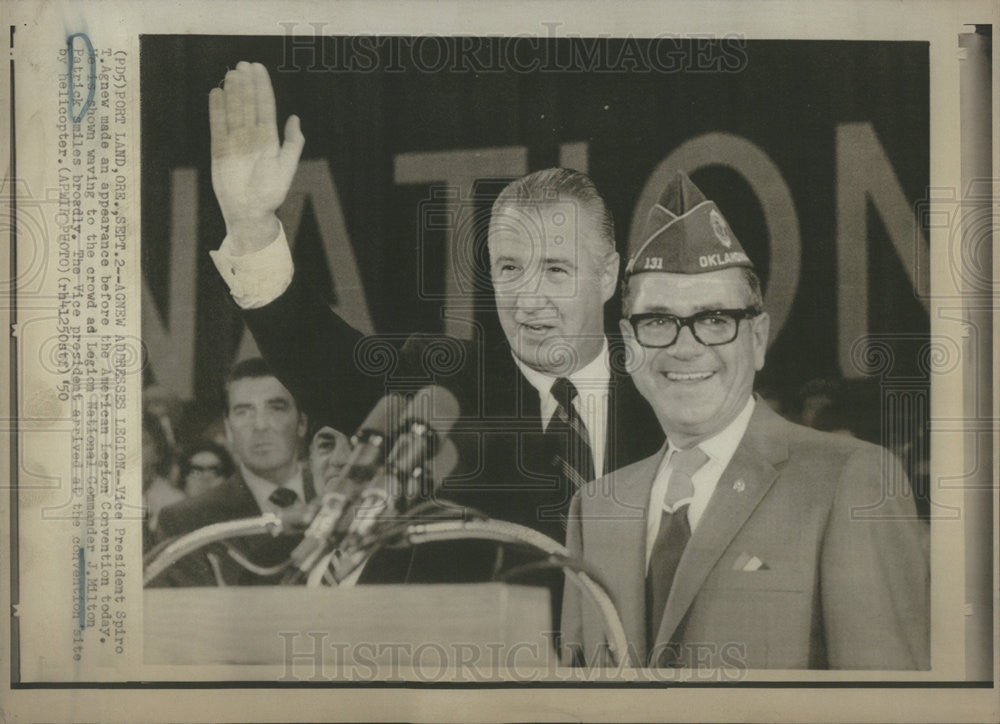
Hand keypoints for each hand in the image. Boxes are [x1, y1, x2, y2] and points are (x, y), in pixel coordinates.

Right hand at [209, 61, 304, 252]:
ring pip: (232, 111)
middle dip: (246, 84)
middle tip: (242, 65)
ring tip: (231, 74)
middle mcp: (251, 137)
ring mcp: (234, 142)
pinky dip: (216, 110)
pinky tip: (216, 93)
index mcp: (269, 139)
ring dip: (232, 92)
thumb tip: (296, 118)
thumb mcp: (287, 167)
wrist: (249, 212)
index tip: (258, 68)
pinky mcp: (219, 150)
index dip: (262, 87)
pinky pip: (216, 126)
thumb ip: (293, 143)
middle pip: (248, 104)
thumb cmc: (271, 193)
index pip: (265, 107)